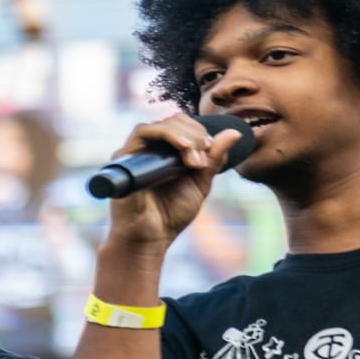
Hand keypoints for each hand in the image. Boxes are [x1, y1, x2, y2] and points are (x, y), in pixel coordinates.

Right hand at [102, 115, 247, 251]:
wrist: (149, 238)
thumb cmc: (171, 215)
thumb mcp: (200, 184)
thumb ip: (214, 159)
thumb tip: (235, 132)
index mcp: (166, 152)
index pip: (185, 125)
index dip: (201, 133)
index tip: (210, 153)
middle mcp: (149, 149)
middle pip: (175, 120)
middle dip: (196, 135)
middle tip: (202, 160)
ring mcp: (136, 152)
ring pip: (162, 123)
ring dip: (185, 135)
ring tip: (194, 160)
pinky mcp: (124, 157)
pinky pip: (143, 131)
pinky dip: (166, 134)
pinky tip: (183, 148)